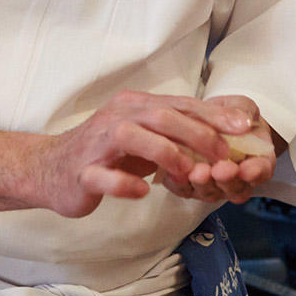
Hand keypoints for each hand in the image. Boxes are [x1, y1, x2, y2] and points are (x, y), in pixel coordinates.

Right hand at [33, 90, 251, 217]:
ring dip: (166, 154)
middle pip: (161, 116)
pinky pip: (104, 175)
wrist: (51, 169)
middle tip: (223, 155)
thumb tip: (224, 135)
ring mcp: (97, 144)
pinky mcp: (83, 171)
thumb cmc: (105, 152)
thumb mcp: (143, 135)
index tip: (244, 129)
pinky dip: (126, 183)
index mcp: (134, 105)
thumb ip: (175, 133)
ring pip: (132, 136)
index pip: (179, 104)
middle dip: (197, 134)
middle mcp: (116, 117)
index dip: (213, 115)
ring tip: (188, 174)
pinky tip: (143, 191)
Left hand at [156, 95, 278, 204]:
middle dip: (227, 181)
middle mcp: (238, 178)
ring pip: (211, 192)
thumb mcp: (240, 106)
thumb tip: (243, 122)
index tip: (246, 169)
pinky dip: (181, 184)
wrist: (207, 120)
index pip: (262, 170)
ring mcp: (215, 185)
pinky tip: (175, 173)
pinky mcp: (191, 185)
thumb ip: (243, 113)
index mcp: (257, 159)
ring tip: (197, 172)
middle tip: (219, 170)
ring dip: (204, 184)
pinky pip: (186, 189)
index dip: (255, 172)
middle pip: (236, 188)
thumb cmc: (230, 115)